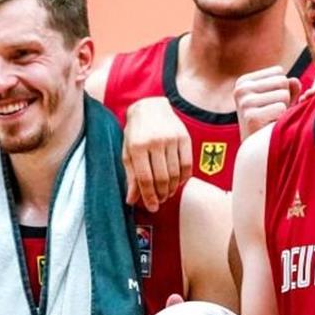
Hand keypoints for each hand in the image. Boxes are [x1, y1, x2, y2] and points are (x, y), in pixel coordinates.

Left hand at [121, 97, 191, 211]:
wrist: (150, 106)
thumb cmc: (136, 131)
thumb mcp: (127, 151)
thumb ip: (130, 176)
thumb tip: (131, 200)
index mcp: (137, 146)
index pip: (145, 178)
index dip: (149, 196)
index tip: (152, 207)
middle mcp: (155, 142)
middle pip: (162, 178)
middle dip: (161, 194)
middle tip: (159, 201)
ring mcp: (172, 139)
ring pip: (175, 174)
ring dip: (172, 188)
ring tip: (167, 193)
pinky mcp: (184, 137)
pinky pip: (187, 164)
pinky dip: (184, 178)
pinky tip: (178, 182)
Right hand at [234, 67, 302, 140]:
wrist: (255, 153)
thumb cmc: (269, 123)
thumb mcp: (278, 100)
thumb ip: (288, 87)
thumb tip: (295, 81)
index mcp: (244, 81)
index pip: (278, 72)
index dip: (282, 89)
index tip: (270, 104)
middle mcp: (241, 89)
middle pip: (282, 81)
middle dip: (284, 99)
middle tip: (272, 114)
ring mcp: (244, 103)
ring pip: (284, 95)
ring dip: (283, 110)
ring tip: (271, 121)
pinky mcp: (251, 117)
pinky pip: (281, 108)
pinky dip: (281, 119)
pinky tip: (270, 127)